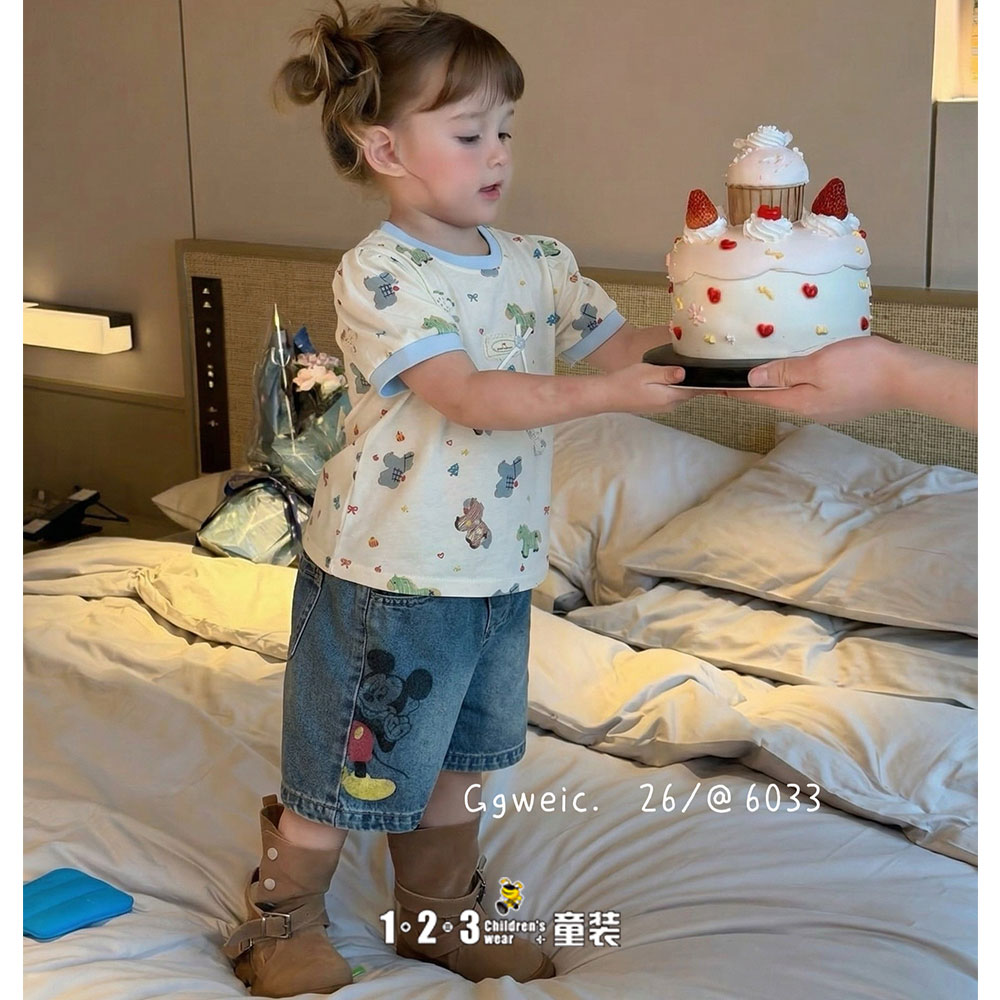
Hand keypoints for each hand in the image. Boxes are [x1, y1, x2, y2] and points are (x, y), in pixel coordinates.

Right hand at [607, 362, 700, 413]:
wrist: (606, 396)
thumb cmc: (625, 382)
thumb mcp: (647, 372)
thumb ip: (667, 373)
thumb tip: (685, 372)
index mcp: (670, 397)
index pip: (697, 389)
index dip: (708, 381)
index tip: (719, 372)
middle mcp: (670, 405)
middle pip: (690, 391)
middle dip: (697, 380)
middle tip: (704, 363)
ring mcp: (662, 407)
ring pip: (681, 393)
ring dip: (685, 383)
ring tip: (688, 367)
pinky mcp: (655, 405)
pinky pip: (671, 395)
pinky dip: (674, 387)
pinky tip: (670, 376)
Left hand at [729, 336, 902, 422]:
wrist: (908, 378)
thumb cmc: (863, 367)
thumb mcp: (817, 365)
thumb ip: (784, 372)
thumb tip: (752, 379)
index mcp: (799, 403)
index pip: (758, 397)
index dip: (735, 391)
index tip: (712, 389)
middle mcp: (810, 411)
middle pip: (773, 399)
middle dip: (751, 390)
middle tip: (730, 380)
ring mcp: (828, 409)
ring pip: (793, 396)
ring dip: (775, 387)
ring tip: (759, 376)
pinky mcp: (843, 402)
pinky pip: (811, 393)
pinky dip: (797, 383)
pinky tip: (797, 375)